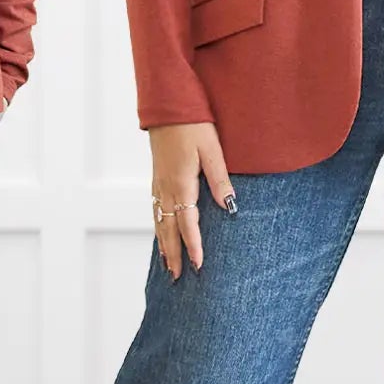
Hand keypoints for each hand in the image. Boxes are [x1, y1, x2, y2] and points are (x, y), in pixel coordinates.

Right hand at [149, 122, 234, 279]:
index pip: (188, 223)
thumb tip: (229, 207)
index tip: (199, 266)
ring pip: (159, 221)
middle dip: (174, 254)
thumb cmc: (193, 124)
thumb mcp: (212, 149)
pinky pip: (155, 210)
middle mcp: (166, 188)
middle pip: (168, 229)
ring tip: (168, 265)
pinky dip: (157, 228)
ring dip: (163, 245)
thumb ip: (220, 179)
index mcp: (181, 183)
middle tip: (177, 277)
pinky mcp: (156, 178)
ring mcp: (158, 183)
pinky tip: (161, 234)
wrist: (168, 105)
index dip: (194, 246)